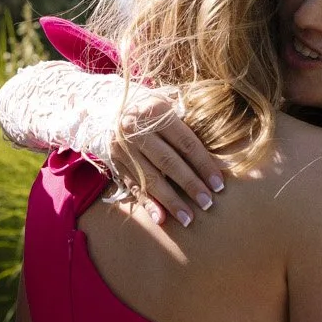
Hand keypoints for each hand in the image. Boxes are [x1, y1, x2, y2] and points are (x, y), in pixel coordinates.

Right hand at [110, 86, 225, 227]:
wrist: (102, 106)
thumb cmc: (146, 106)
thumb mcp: (165, 102)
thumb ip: (186, 120)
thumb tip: (215, 150)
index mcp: (155, 111)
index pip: (186, 142)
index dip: (204, 164)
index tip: (219, 185)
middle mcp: (136, 130)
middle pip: (169, 162)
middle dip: (190, 184)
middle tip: (208, 203)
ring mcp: (123, 149)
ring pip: (151, 178)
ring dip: (171, 201)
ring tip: (189, 219)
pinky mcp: (115, 163)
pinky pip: (134, 186)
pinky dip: (148, 204)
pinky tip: (160, 219)